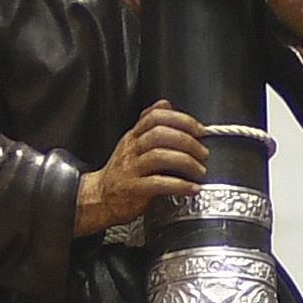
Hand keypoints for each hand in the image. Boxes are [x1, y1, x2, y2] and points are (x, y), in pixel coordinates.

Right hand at [76, 104, 208, 235]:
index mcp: (133, 136)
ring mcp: (131, 168)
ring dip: (186, 162)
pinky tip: (191, 188)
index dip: (181, 120)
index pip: (156, 116)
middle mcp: (131, 149)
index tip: (199, 130)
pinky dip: (179, 185)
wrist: (99, 198)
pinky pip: (158, 183)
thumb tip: (166, 104)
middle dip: (187, 141)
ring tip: (200, 170)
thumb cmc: (120, 173)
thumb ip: (148, 123)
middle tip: (203, 152)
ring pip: (159, 156)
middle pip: (160, 134)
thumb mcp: (131, 142)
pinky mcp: (133, 189)